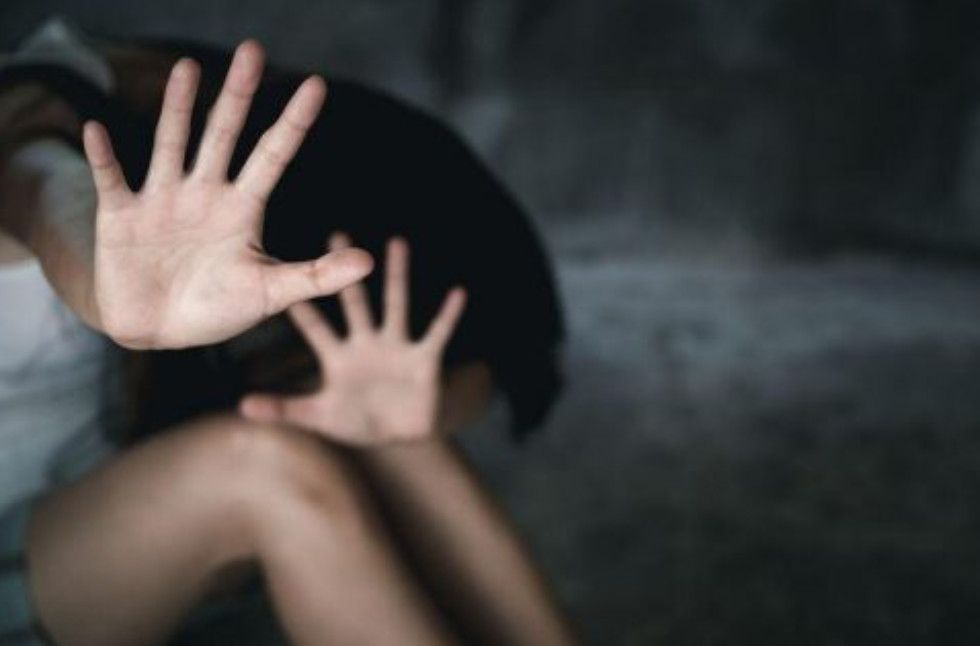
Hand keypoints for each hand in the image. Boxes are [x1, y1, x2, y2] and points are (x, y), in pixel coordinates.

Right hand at [83, 41, 372, 348]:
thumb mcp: (272, 294)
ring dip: (178, 108)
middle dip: (238, 95)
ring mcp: (163, 200)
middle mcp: (205, 193)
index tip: (317, 85)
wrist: (160, 329)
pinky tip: (97, 129)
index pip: (274, 155)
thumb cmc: (218, 307)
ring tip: (188, 68)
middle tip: (253, 50)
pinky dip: (103, 157)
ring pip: (173, 143)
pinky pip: (112, 180)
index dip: (293, 122)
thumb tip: (369, 262)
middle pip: (224, 134)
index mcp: (243, 208)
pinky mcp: (122, 216)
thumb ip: (317, 276)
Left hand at [239, 233, 466, 445]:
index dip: (300, 307)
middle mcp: (366, 344)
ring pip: (397, 305)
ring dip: (398, 276)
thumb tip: (241, 406)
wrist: (400, 433)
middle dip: (347, 272)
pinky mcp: (424, 359)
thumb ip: (283, 410)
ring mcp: (396, 348)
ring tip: (397, 243)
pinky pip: (437, 333)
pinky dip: (448, 315)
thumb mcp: (317, 418)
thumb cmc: (356, 420)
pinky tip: (458, 293)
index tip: (281, 272)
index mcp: (338, 357)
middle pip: (355, 302)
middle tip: (338, 232)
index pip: (315, 327)